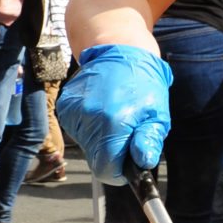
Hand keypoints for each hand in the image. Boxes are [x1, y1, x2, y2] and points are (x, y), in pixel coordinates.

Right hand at [56, 44, 173, 184]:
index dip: (118, 173)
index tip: (128, 165)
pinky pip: (78, 131)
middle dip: (111, 154)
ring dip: (100, 140)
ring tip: (115, 116)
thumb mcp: (157, 115)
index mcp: (113, 122)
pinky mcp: (65, 106)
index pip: (105, 169)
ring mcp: (73, 111)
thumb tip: (143, 164)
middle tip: (126, 134)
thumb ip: (149, 142)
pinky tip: (102, 109)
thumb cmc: (144, 84)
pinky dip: (91, 127)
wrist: (119, 50)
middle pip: (95, 159)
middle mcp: (88, 118)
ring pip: (86, 146)